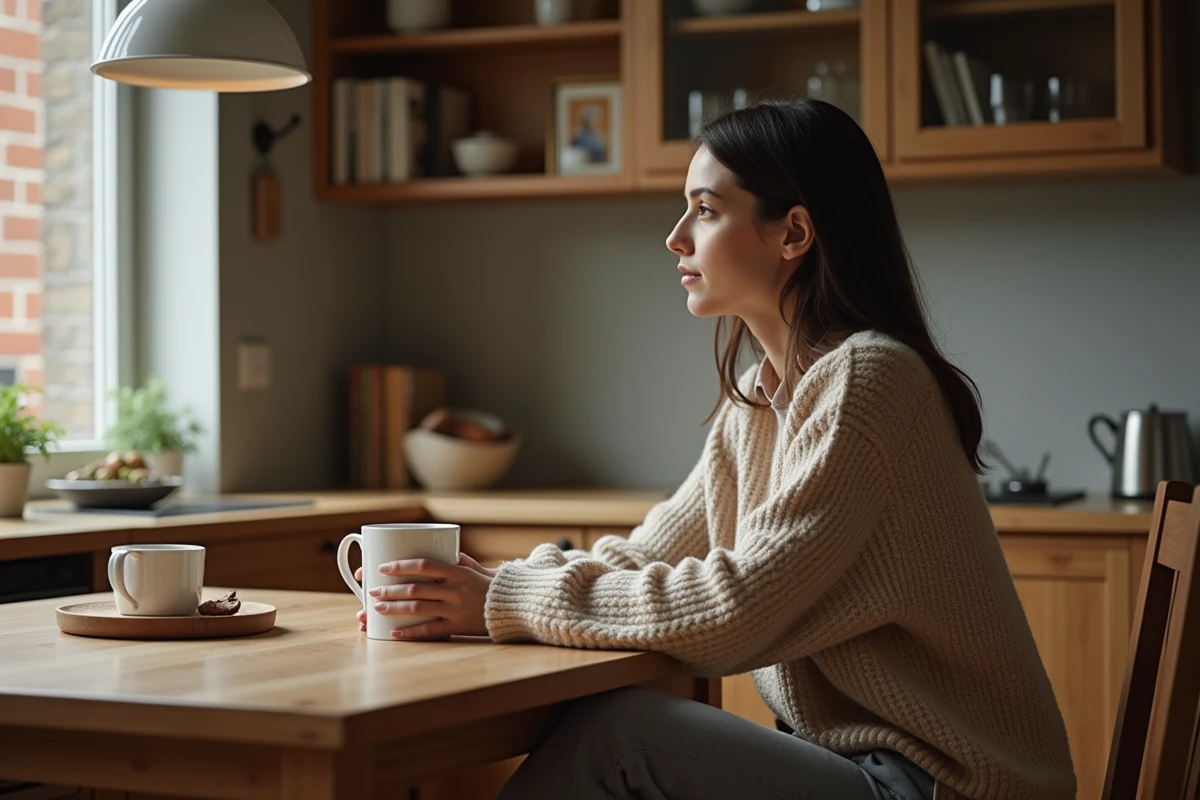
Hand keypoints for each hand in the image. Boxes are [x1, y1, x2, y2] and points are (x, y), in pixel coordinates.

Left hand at [353, 553, 494, 638]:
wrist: (511, 606)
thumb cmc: (488, 583)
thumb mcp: (471, 566)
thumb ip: (451, 559)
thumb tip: (429, 546)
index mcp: (456, 572)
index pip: (423, 565)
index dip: (400, 566)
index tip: (382, 568)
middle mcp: (454, 590)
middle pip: (415, 590)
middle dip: (390, 590)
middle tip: (371, 591)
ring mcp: (455, 609)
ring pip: (417, 610)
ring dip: (394, 609)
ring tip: (376, 609)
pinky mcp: (457, 626)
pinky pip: (429, 631)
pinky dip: (410, 633)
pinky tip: (394, 633)